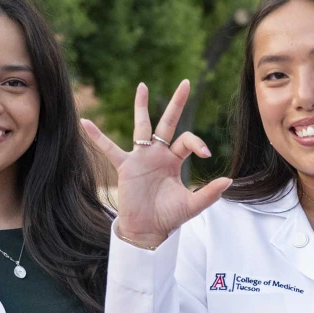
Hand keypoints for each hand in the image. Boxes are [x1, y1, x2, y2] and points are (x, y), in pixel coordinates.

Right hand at [82, 80, 231, 247]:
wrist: (147, 230)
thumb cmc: (169, 217)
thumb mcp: (192, 206)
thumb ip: (209, 194)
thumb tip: (229, 180)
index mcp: (174, 161)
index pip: (187, 140)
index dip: (197, 143)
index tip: (205, 154)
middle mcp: (158, 154)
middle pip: (168, 123)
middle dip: (177, 104)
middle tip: (186, 83)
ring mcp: (141, 158)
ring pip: (142, 127)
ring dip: (141, 107)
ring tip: (142, 86)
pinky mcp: (125, 166)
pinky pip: (108, 148)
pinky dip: (97, 136)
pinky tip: (84, 121)